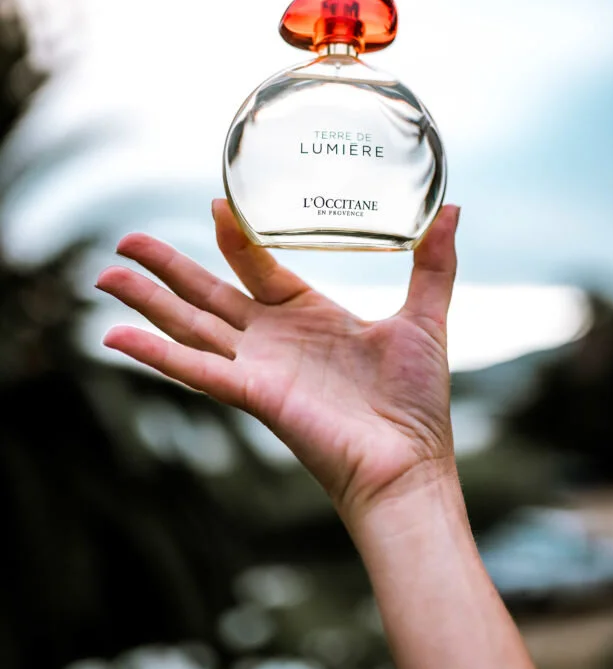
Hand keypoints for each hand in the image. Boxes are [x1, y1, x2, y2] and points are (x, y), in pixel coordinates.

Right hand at [97, 200, 459, 524]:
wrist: (411, 464)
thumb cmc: (417, 404)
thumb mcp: (425, 318)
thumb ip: (433, 264)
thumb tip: (451, 208)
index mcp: (309, 317)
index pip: (258, 268)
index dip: (236, 239)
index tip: (216, 204)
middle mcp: (275, 341)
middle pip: (206, 295)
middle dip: (165, 268)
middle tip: (125, 239)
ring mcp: (258, 368)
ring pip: (189, 326)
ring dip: (146, 302)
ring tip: (104, 276)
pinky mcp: (253, 396)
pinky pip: (195, 370)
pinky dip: (155, 355)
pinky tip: (116, 338)